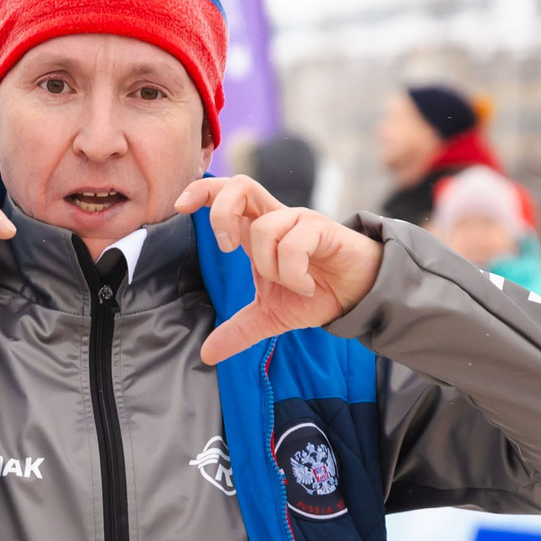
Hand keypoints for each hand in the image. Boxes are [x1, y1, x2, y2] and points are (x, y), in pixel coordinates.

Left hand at [178, 176, 382, 364]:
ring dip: (270, 265)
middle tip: (227, 248)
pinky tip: (308, 286)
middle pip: (241, 186)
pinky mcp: (323, 230)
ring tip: (293, 284)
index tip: (181, 207)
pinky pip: (293, 245)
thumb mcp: (269, 318)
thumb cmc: (315, 294)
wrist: (359, 297)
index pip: (226, 194)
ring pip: (264, 228)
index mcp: (258, 231)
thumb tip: (207, 355)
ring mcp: (300, 221)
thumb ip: (238, 332)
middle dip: (222, 213)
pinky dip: (293, 273)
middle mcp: (277, 219)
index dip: (202, 192)